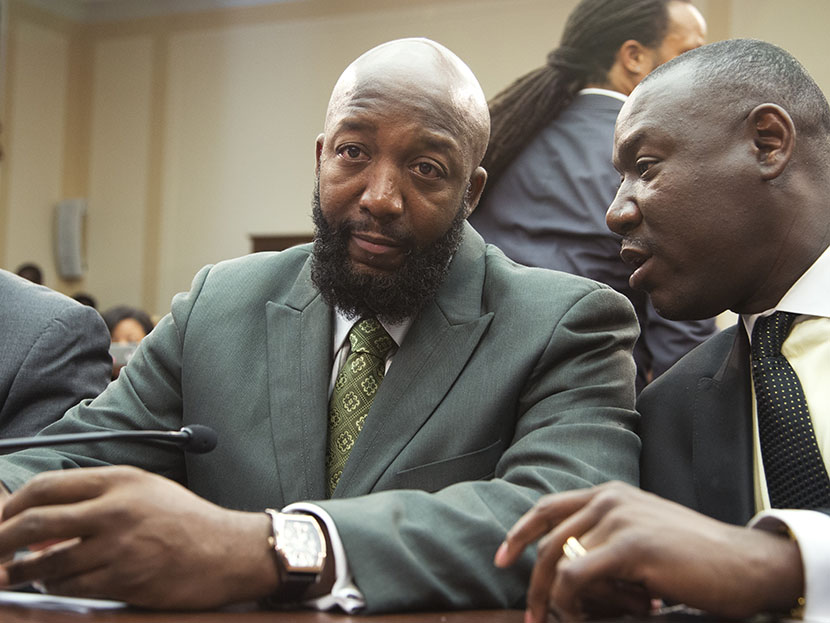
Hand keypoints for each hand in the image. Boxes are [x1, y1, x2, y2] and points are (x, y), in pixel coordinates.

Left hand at [0, 466, 279, 608]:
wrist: (227, 551)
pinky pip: (70, 587)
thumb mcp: (146, 490)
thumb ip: (99, 498)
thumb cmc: (187, 520)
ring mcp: (119, 546)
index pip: (47, 486)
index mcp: (120, 481)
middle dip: (0, 539)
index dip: (12, 505)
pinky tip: (53, 585)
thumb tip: (46, 519)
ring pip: (46, 562)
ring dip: (21, 572)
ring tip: (13, 574)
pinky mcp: (123, 580)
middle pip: (35, 522)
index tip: (2, 519)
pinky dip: (53, 588)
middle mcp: (116, 510)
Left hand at [494, 481, 803, 621]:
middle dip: (534, 582)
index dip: (519, 533)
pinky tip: (585, 615)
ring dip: (560, 599)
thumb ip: (606, 540)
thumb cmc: (695, 559)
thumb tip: (567, 573)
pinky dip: (570, 600)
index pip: (547, 507)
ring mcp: (619, 518)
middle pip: (547, 539)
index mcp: (610, 493)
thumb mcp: (643, 536)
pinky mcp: (630, 545)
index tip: (501, 559)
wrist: (746, 565)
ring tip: (578, 619)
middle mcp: (609, 498)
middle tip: (533, 615)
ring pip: (558, 560)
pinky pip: (574, 574)